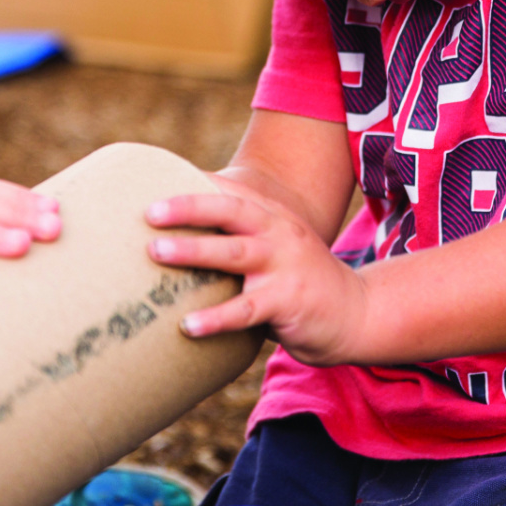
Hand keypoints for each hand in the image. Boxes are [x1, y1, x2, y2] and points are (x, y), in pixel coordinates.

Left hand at [144, 175, 369, 364]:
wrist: (357, 313)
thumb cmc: (299, 282)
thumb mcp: (276, 249)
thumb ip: (239, 240)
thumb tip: (176, 240)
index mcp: (273, 217)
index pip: (232, 191)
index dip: (194, 183)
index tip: (153, 180)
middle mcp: (279, 233)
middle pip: (232, 211)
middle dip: (189, 207)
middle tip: (149, 212)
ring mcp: (285, 266)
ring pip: (234, 253)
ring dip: (193, 250)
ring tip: (155, 252)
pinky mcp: (288, 302)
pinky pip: (245, 310)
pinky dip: (215, 318)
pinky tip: (186, 325)